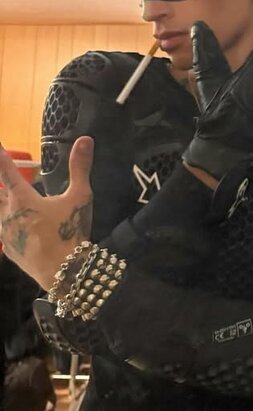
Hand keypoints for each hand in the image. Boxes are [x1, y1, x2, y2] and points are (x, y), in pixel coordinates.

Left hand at [0, 137, 93, 288]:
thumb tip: (85, 140)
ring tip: (8, 199)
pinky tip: (15, 227)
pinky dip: (5, 223)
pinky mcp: (8, 248)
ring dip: (2, 203)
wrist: (64, 271)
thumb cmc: (71, 231)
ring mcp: (5, 233)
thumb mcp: (80, 197)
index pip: (6, 171)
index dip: (0, 156)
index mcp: (23, 199)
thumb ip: (80, 167)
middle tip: (5, 182)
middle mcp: (8, 214)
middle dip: (0, 184)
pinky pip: (1, 231)